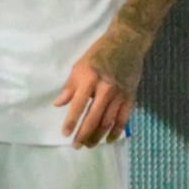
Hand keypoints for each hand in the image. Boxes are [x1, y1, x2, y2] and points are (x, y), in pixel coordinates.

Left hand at [56, 22, 146, 145]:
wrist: (127, 42)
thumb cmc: (99, 53)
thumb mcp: (79, 66)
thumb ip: (70, 87)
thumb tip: (58, 104)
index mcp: (89, 79)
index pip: (78, 105)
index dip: (71, 121)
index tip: (65, 134)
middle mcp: (105, 89)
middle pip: (94, 117)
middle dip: (84, 134)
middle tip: (76, 145)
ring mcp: (120, 94)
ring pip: (108, 121)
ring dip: (98, 136)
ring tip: (89, 145)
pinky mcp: (131, 97)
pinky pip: (123, 119)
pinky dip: (116, 131)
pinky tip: (109, 139)